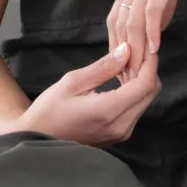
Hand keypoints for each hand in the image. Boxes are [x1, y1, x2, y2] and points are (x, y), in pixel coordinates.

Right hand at [17, 42, 157, 145]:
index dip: (149, 63)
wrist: (36, 140)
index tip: (145, 46)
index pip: (145, 84)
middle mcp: (121, 126)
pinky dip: (134, 93)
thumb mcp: (72, 82)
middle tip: (133, 53)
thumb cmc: (48, 111)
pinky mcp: (119, 135)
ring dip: (141, 81)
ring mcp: (121, 133)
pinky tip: (120, 82)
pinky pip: (136, 109)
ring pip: (145, 100)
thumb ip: (104, 67)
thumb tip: (127, 50)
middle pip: (151, 92)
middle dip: (147, 70)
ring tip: (124, 66)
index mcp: (109, 111)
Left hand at [106, 0, 186, 79]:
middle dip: (122, 55)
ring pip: (133, 22)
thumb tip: (157, 26)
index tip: (122, 67)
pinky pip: (152, 12)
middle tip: (126, 78)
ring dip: (136, 50)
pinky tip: (155, 50)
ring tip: (140, 71)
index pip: (115, 19)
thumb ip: (162, 1)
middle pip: (118, 25)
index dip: (116, 45)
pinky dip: (151, 33)